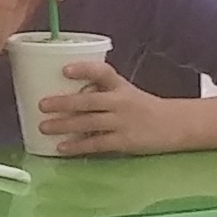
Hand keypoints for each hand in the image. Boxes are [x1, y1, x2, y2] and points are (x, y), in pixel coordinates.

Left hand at [34, 60, 185, 155]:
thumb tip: (65, 96)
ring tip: (44, 126)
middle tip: (42, 105)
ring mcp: (122, 122)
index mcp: (120, 86)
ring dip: (64, 125)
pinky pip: (96, 144)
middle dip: (63, 103)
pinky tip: (61, 147)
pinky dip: (77, 146)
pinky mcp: (124, 141)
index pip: (102, 72)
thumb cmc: (142, 107)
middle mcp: (121, 101)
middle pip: (88, 101)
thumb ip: (101, 92)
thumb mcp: (125, 92)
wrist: (174, 125)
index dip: (84, 69)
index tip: (65, 70)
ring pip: (88, 123)